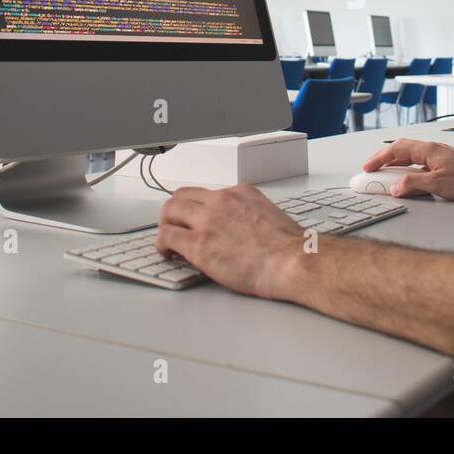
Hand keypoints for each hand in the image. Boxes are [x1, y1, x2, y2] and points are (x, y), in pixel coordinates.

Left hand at [155, 184, 303, 298]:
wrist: (291, 261)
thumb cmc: (287, 247)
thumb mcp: (267, 215)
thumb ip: (247, 215)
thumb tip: (237, 228)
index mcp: (239, 193)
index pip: (205, 193)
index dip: (194, 207)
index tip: (192, 217)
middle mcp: (221, 201)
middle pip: (181, 196)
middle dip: (173, 212)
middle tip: (172, 226)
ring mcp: (207, 221)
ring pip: (169, 211)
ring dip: (165, 225)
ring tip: (167, 241)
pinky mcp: (198, 244)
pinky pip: (167, 236)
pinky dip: (161, 244)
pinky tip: (166, 253)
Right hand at [360, 139, 453, 200]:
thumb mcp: (437, 185)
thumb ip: (413, 185)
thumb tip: (396, 187)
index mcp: (428, 150)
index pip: (397, 150)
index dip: (379, 158)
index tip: (368, 167)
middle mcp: (432, 150)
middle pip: (402, 150)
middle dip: (384, 159)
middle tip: (372, 169)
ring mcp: (439, 156)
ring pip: (411, 157)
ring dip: (396, 165)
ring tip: (385, 175)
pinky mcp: (445, 164)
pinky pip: (420, 164)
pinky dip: (408, 170)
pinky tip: (408, 179)